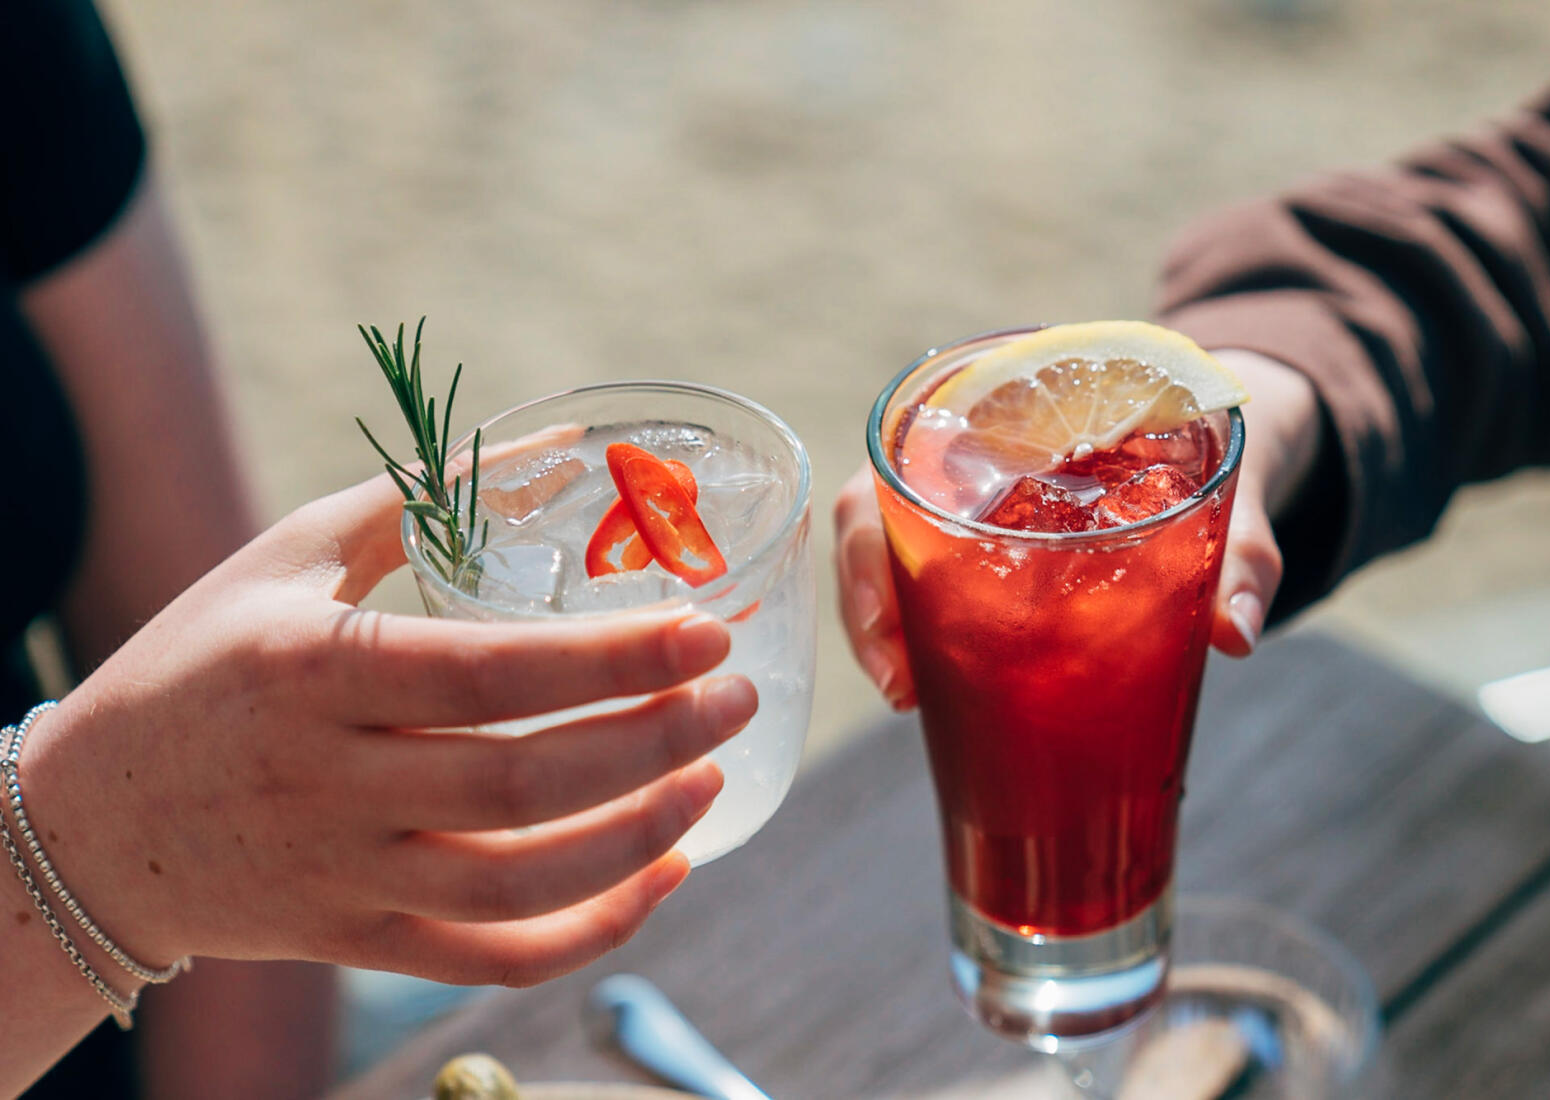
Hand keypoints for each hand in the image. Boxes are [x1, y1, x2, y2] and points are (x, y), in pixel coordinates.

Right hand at [15, 475, 757, 987]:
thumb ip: (422, 494)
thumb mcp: (287, 553)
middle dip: (654, 744)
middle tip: (734, 699)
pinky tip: (660, 875)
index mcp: (315, 670)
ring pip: (519, 887)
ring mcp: (345, 876)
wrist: (93, 819)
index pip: (491, 674)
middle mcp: (330, 783)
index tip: (705, 631)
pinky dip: (590, 932)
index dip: (613, 661)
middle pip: (524, 785)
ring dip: (638, 840)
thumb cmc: (205, 659)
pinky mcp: (359, 939)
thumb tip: (567, 440)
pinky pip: (491, 960)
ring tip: (712, 781)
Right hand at [832, 350, 1322, 706]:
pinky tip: (924, 689)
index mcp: (1010, 409)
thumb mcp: (1228, 495)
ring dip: (881, 628)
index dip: (875, 537)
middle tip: (900, 688)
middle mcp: (969, 451)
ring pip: (888, 554)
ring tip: (908, 697)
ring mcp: (968, 502)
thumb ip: (1240, 552)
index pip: (908, 458)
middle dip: (867, 603)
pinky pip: (920, 583)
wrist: (1214, 441)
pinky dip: (912, 634)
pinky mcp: (978, 546)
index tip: (887, 617)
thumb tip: (1234, 633)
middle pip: (878, 516)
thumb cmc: (1208, 451)